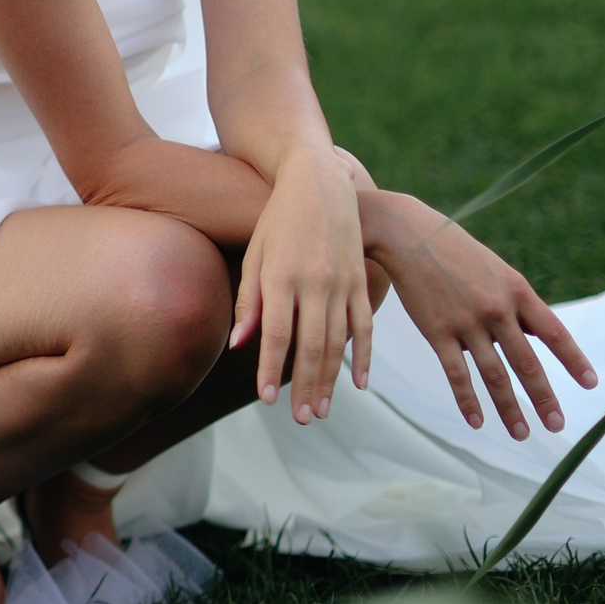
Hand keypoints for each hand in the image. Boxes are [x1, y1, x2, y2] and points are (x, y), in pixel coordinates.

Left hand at [231, 150, 372, 424]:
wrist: (320, 183)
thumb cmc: (277, 220)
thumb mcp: (255, 254)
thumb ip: (249, 301)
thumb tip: (238, 345)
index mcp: (282, 277)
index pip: (276, 333)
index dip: (270, 368)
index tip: (264, 400)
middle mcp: (315, 283)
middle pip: (311, 345)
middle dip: (306, 386)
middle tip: (302, 419)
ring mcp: (343, 283)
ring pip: (338, 341)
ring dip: (331, 379)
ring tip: (323, 410)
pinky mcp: (362, 280)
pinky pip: (365, 325)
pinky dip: (364, 355)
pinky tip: (360, 383)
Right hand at [363, 193, 598, 437]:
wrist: (409, 235)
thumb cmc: (453, 250)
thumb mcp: (495, 268)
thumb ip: (514, 300)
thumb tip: (531, 331)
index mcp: (517, 291)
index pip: (554, 332)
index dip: (573, 360)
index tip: (590, 384)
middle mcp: (497, 310)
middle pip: (526, 362)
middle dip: (543, 397)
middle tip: (557, 425)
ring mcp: (467, 323)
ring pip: (495, 375)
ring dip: (510, 408)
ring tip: (522, 433)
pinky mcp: (438, 332)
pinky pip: (457, 374)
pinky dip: (468, 400)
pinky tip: (477, 421)